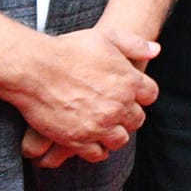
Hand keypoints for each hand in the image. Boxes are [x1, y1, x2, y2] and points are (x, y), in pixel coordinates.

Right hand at [11, 25, 158, 163]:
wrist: (35, 69)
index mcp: (129, 81)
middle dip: (129, 115)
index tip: (132, 94)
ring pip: (119, 139)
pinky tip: (91, 139)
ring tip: (104, 126)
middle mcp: (118, 105)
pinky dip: (97, 149)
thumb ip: (134, 44)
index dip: (141, 94)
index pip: (150, 95)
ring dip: (114, 133)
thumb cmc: (69, 50)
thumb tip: (155, 50)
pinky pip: (97, 154)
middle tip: (116, 110)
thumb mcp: (107, 36)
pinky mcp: (78, 140)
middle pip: (136, 119)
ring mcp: (99, 125)